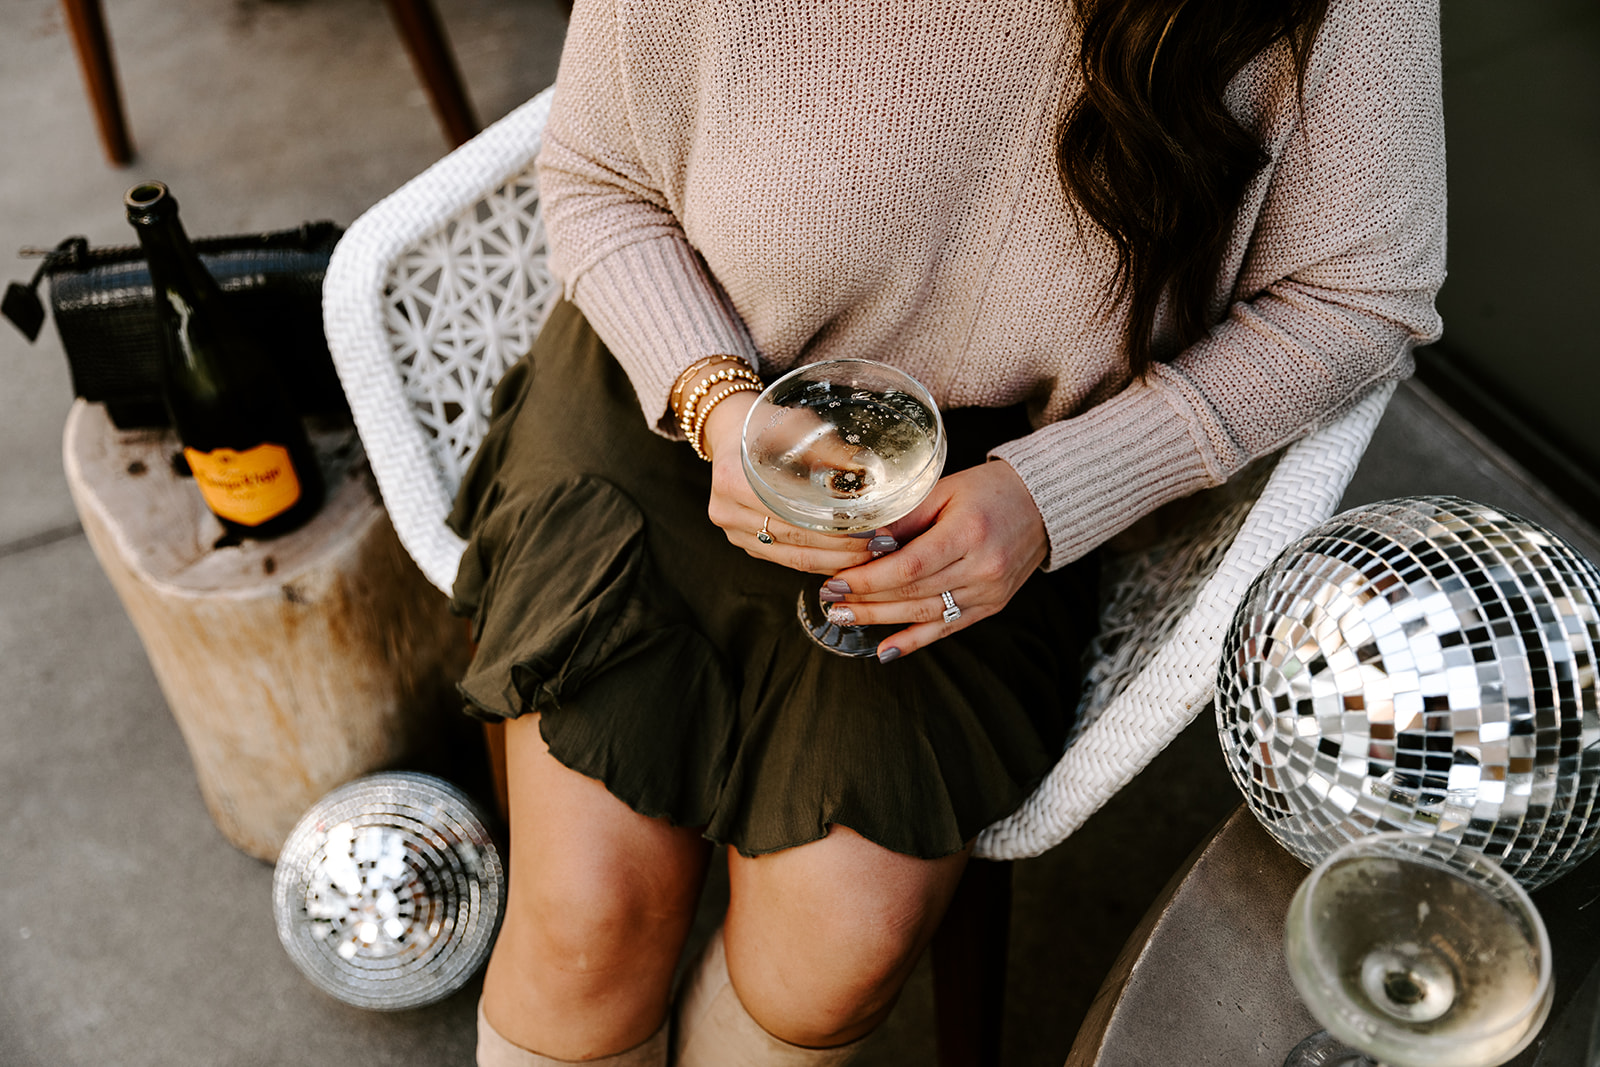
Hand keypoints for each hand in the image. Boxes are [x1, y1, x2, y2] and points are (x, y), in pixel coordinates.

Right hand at [701, 390, 876, 574]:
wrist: (731, 431)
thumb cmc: (763, 424)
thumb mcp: (794, 425)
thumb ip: (827, 447)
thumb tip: (864, 467)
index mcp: (734, 483)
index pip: (791, 518)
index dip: (832, 530)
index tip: (866, 529)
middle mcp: (728, 513)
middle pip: (794, 542)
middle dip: (839, 549)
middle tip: (875, 543)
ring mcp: (734, 531)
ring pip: (790, 558)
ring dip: (831, 560)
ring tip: (866, 553)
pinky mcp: (744, 542)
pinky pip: (784, 559)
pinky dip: (816, 561)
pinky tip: (843, 557)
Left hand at [816, 461, 1047, 658]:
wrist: (1042, 504)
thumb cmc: (989, 490)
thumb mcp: (944, 490)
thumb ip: (903, 517)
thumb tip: (858, 540)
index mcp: (969, 532)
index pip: (910, 566)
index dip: (870, 579)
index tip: (837, 581)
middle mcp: (983, 568)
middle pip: (913, 593)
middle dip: (866, 599)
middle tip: (830, 600)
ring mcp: (989, 592)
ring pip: (926, 615)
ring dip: (881, 620)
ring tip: (845, 617)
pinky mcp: (991, 606)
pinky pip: (947, 629)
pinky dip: (915, 641)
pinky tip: (886, 649)